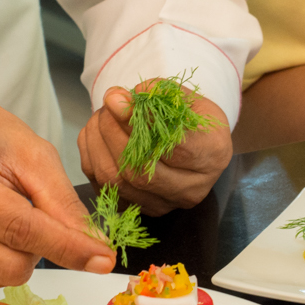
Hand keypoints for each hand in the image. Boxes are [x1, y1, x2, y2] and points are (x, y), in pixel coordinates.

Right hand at [0, 86, 114, 289]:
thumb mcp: (32, 152)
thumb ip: (63, 203)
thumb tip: (96, 252)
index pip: (19, 229)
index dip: (67, 247)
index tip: (104, 260)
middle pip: (9, 266)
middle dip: (38, 248)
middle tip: (31, 210)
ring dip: (16, 254)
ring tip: (0, 213)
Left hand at [77, 82, 232, 213]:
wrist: (197, 147)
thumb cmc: (193, 119)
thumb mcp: (185, 98)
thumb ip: (156, 94)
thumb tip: (118, 100)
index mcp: (211, 155)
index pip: (173, 146)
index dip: (138, 123)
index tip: (116, 100)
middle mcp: (191, 188)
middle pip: (141, 171)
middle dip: (112, 133)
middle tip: (106, 105)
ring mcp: (164, 204)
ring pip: (117, 181)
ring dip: (98, 144)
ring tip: (100, 117)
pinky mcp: (140, 209)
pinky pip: (103, 186)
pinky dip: (92, 156)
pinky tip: (96, 134)